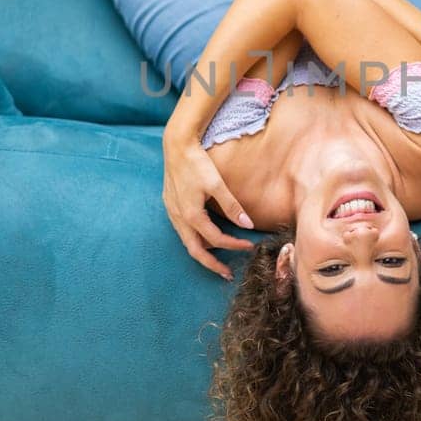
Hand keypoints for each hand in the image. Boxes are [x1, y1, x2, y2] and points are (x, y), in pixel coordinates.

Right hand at [161, 137, 254, 279]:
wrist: (176, 146)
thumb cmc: (197, 163)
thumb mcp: (217, 184)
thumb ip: (232, 206)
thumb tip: (248, 224)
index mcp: (191, 215)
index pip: (216, 239)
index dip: (234, 245)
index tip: (249, 245)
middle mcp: (179, 218)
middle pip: (195, 251)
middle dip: (212, 264)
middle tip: (227, 273)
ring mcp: (172, 213)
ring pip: (187, 241)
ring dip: (203, 251)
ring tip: (219, 257)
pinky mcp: (171, 206)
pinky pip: (183, 230)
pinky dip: (195, 238)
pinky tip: (206, 236)